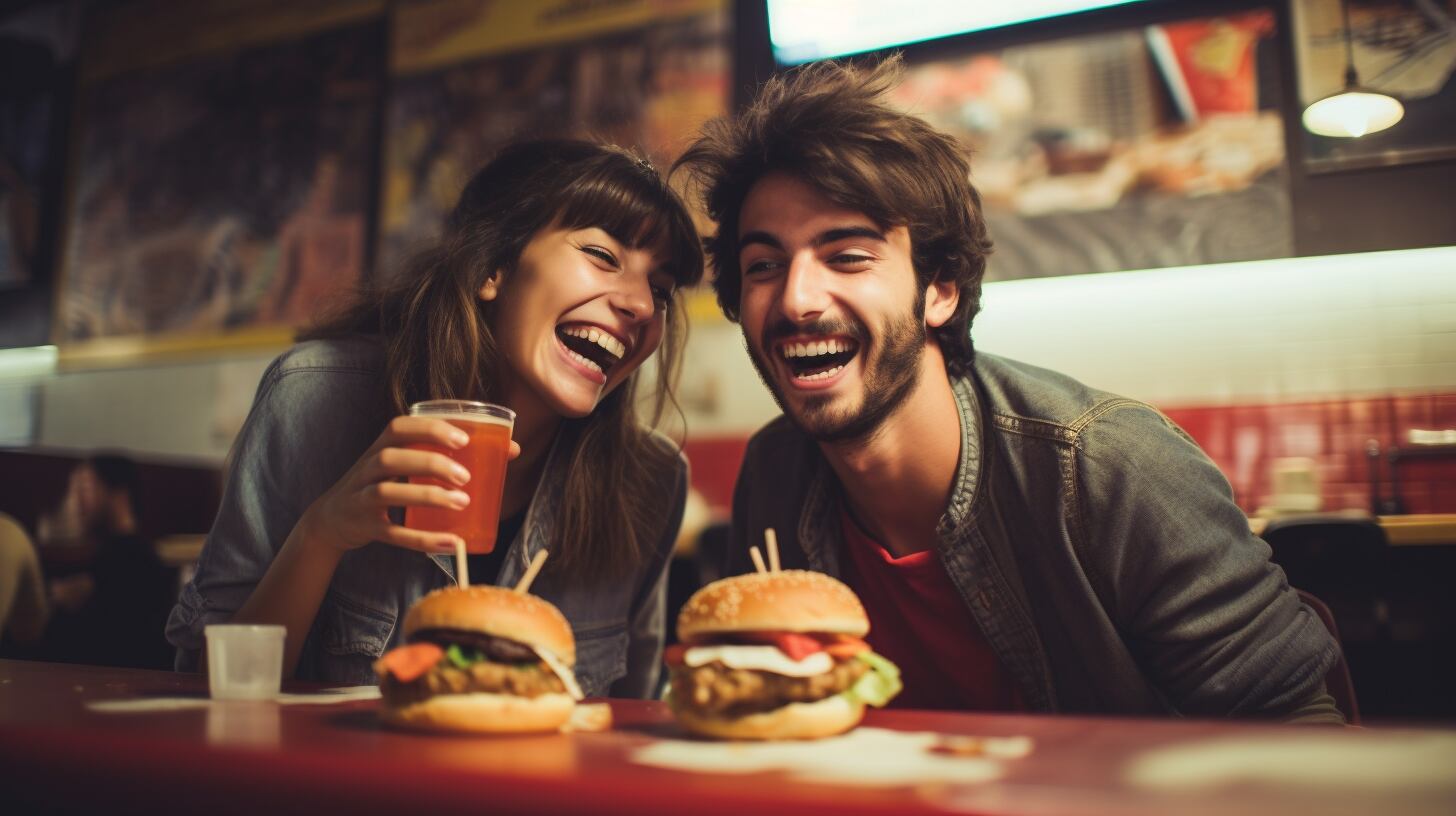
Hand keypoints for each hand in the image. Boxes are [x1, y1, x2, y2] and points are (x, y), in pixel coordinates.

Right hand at [297, 416, 520, 554]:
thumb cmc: (382, 483)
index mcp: (381, 447)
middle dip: (431, 463)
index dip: (430, 429)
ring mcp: (363, 498)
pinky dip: (423, 540)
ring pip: (388, 493)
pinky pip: (393, 534)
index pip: (400, 427)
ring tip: (461, 502)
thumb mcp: (405, 464)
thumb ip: (446, 454)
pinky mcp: (366, 527)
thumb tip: (510, 449)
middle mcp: (367, 469)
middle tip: (465, 476)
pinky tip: (451, 543)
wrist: (332, 519)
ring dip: (426, 496)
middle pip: (392, 458)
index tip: (463, 438)